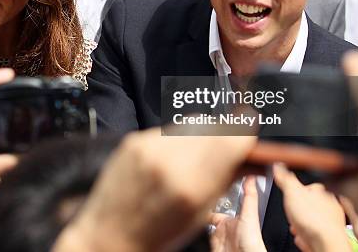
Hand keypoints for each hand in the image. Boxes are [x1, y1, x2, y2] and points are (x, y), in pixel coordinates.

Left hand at [55, 129, 255, 251]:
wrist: (108, 234)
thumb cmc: (154, 233)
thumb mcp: (198, 215)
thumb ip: (225, 181)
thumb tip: (249, 159)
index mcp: (191, 184)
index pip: (232, 137)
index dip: (245, 132)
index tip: (248, 132)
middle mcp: (169, 159)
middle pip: (213, 125)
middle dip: (224, 134)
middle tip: (225, 148)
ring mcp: (148, 147)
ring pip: (191, 123)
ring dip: (200, 135)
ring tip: (194, 157)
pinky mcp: (134, 140)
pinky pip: (167, 129)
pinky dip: (176, 139)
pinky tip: (170, 158)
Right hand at [274, 163, 350, 251]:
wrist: (325, 244)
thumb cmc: (313, 219)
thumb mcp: (292, 192)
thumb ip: (285, 179)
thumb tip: (278, 166)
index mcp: (324, 192)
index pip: (310, 186)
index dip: (297, 191)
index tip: (289, 195)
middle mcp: (331, 205)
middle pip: (311, 203)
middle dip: (299, 209)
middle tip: (291, 212)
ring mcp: (332, 222)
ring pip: (313, 219)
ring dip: (302, 222)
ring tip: (295, 226)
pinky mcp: (330, 237)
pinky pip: (315, 233)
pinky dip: (307, 234)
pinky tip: (301, 236)